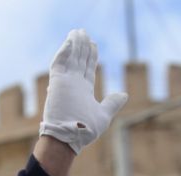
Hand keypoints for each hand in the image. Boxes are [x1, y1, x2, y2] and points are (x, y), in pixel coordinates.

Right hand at [39, 29, 127, 154]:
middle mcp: (74, 84)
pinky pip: (59, 63)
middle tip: (83, 32)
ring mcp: (65, 83)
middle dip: (82, 46)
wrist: (70, 139)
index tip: (93, 44)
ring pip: (69, 58)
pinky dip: (64, 51)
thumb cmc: (86, 131)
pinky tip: (70, 41)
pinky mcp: (57, 83)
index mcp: (84, 90)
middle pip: (79, 60)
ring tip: (78, 32)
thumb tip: (124, 94)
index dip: (90, 55)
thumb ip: (112, 103)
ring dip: (73, 44)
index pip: (87, 68)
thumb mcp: (103, 115)